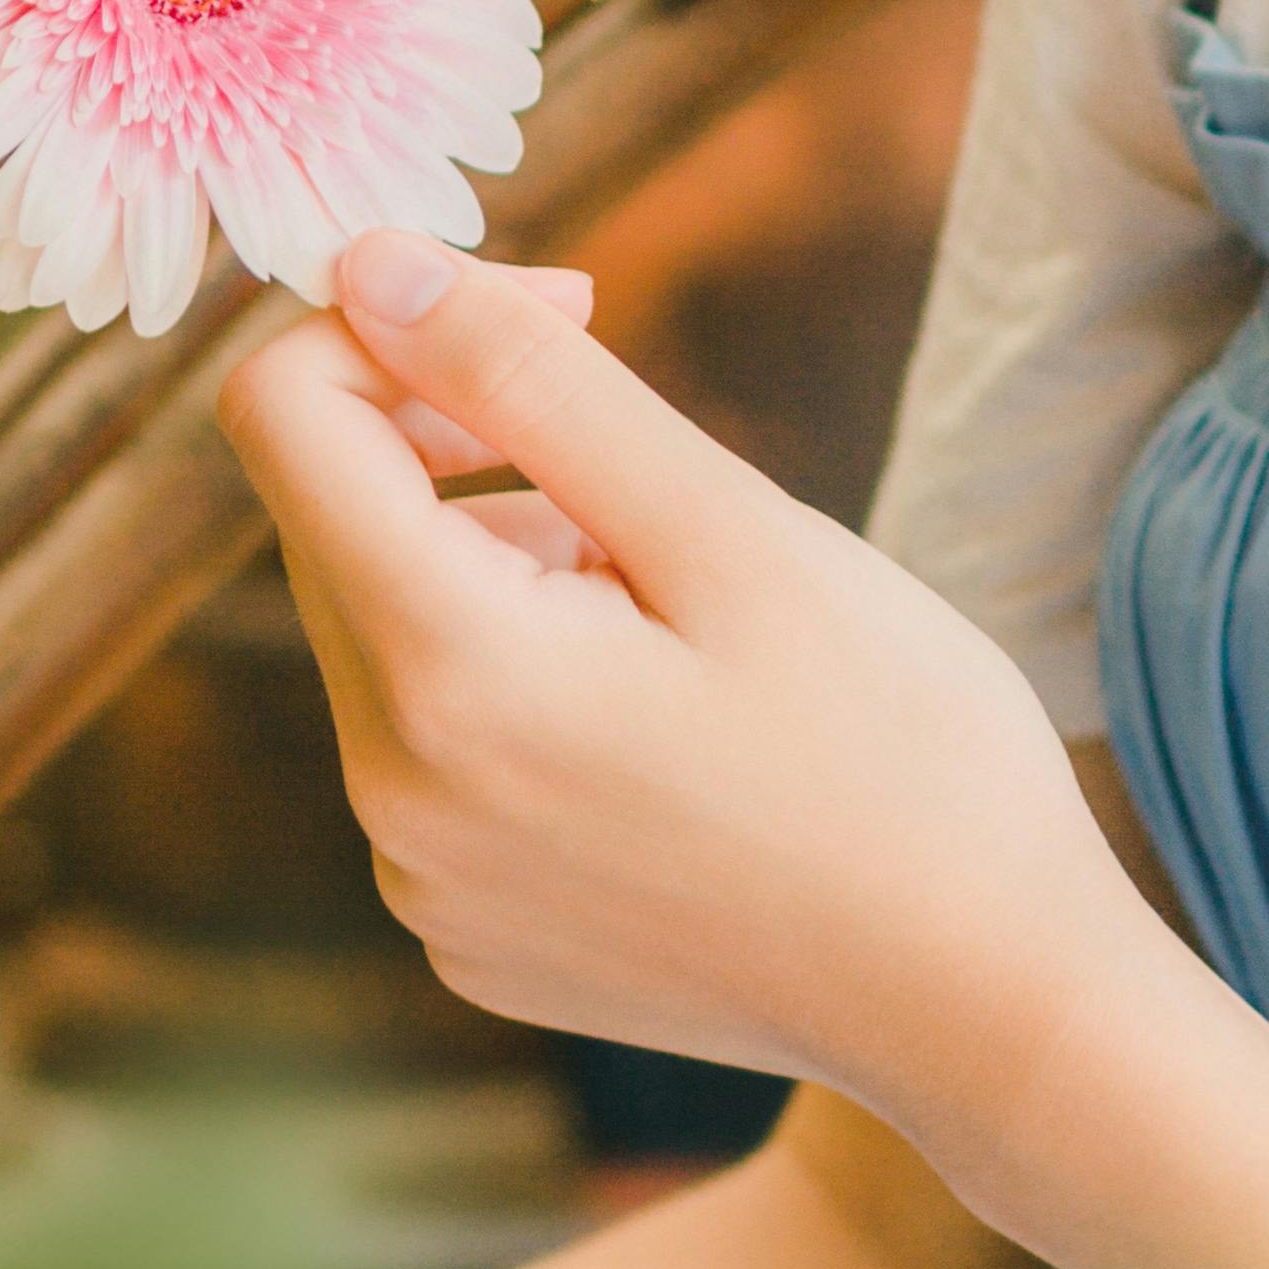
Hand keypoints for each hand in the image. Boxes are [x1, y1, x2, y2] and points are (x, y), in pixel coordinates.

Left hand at [219, 240, 1157, 1204]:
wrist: (985, 1006)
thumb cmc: (897, 751)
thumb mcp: (727, 529)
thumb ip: (529, 385)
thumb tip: (368, 262)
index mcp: (445, 675)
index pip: (283, 414)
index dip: (403, 317)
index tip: (568, 314)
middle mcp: (391, 796)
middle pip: (335, 522)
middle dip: (463, 434)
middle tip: (647, 439)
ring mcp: (425, 886)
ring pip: (392, 634)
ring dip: (502, 557)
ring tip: (683, 592)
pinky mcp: (472, 934)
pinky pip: (438, 749)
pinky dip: (521, 678)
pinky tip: (674, 706)